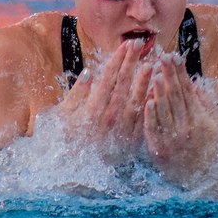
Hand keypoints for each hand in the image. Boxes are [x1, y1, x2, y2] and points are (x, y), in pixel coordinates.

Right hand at [57, 39, 151, 162]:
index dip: (118, 59)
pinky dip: (149, 105)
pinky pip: (143, 120)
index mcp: (92, 109)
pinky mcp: (129, 142)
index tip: (127, 44)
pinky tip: (155, 92)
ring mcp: (121, 130)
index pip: (109, 77)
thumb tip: (90, 72)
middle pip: (123, 84)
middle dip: (132, 62)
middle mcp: (108, 119)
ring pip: (136, 101)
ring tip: (152, 64)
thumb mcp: (62, 115)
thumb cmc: (62, 140)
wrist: (71, 173)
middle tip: (140, 44)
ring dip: (144, 81)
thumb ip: (77, 94)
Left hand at [144, 53, 217, 186]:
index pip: (187, 90)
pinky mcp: (161, 151)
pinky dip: (150, 115)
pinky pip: (154, 130)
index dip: (180, 72)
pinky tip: (147, 101)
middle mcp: (187, 127)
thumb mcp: (216, 125)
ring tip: (155, 72)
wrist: (207, 182)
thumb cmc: (212, 150)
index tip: (174, 56)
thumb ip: (205, 103)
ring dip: (159, 90)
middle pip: (176, 96)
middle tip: (162, 56)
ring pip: (165, 110)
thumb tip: (194, 83)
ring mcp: (173, 139)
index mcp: (200, 118)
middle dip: (169, 74)